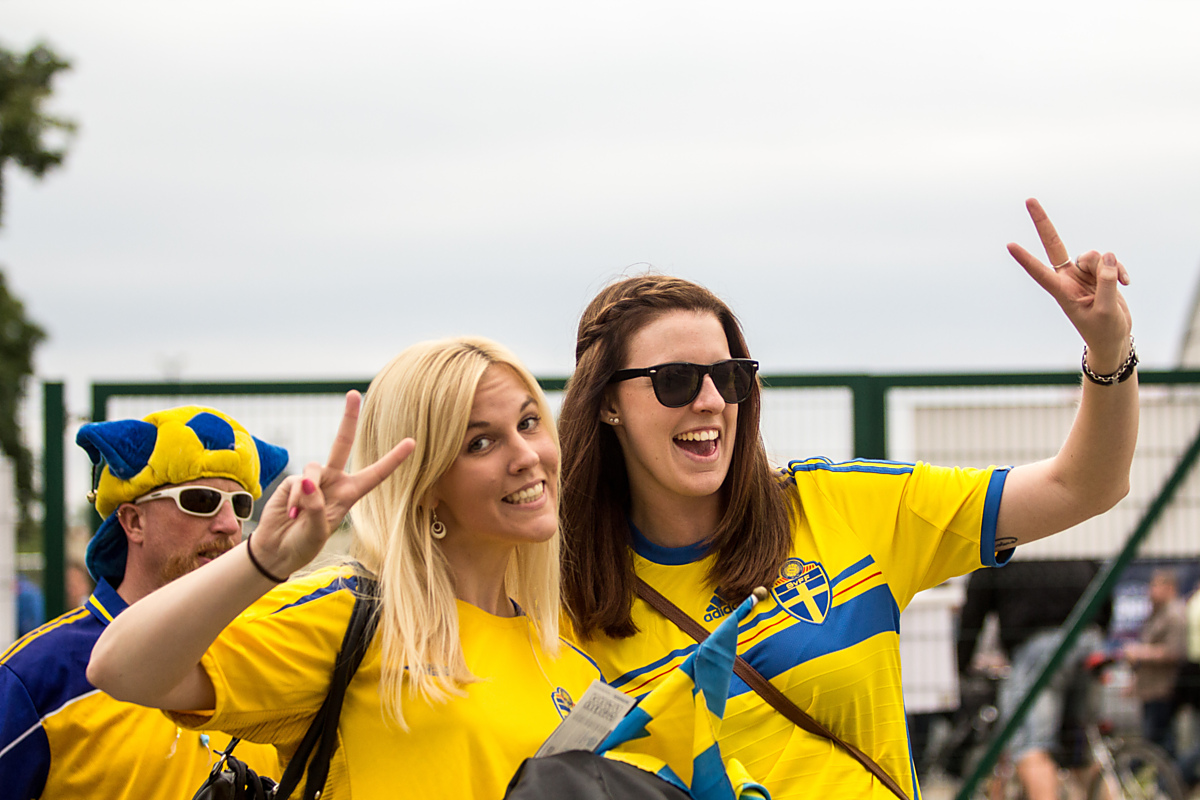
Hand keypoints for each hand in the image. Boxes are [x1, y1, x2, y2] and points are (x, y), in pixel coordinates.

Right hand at [252, 391, 415, 576]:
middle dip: (348, 418)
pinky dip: (295, 499)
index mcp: (350, 494)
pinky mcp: (294, 481)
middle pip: (342, 443)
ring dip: (308, 492)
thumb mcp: (316, 533)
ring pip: (315, 467)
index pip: (376, 474)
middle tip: (354, 393)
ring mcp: (313, 479)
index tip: (412, 442)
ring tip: (300, 515)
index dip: (394, 459)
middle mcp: (333, 481)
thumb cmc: (303, 545)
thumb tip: (309, 483)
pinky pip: (299, 482)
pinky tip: (291, 513)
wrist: (277, 551)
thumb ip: (315, 509)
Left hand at [1007, 198, 1132, 373]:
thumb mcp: (1106, 310)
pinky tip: (1126, 282)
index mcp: (1061, 292)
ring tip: (1117, 284)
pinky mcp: (1097, 272)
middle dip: (1043, 222)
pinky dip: (1118, 269)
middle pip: (1054, 245)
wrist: (1113, 338)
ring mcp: (1082, 274)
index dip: (1026, 259)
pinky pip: (1109, 260)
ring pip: (1092, 254)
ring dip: (1108, 266)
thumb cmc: (1104, 330)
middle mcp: (1068, 278)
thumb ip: (1106, 282)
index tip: (1009, 245)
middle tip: (1029, 199)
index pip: (1040, 272)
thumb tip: (1105, 254)